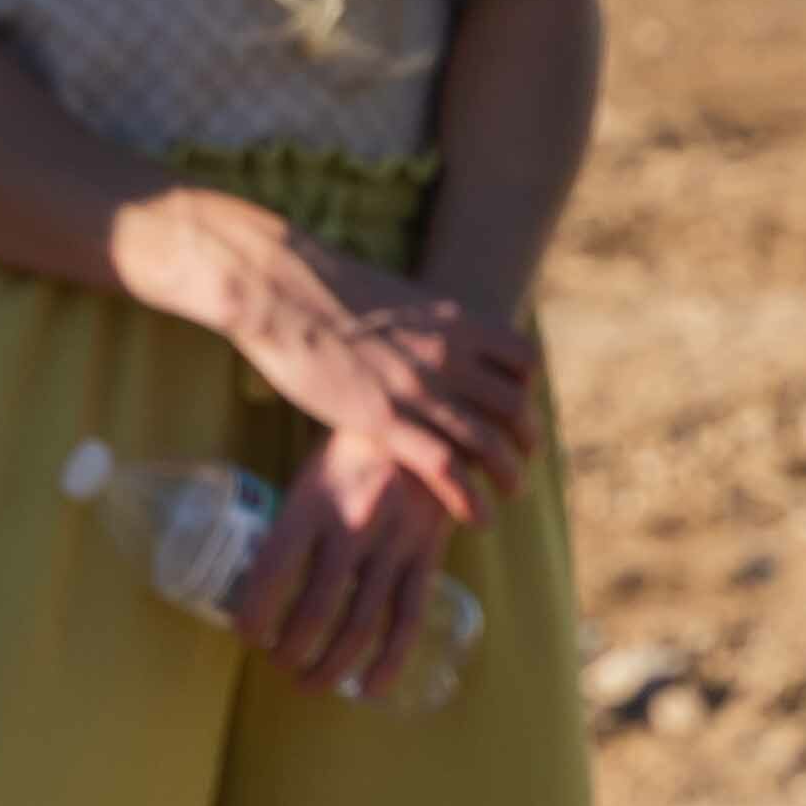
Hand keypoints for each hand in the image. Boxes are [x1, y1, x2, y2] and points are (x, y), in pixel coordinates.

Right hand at [143, 195, 545, 510]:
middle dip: (525, 438)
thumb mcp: (392, 299)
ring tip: (508, 493)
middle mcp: (447, 355)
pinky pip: (448, 469)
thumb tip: (418, 335)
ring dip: (508, 475)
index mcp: (453, 321)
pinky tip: (476, 517)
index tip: (514, 408)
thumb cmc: (320, 289)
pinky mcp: (384, 421)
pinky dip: (470, 498)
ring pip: (490, 443)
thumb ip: (418, 324)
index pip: (521, 360)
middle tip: (520, 458)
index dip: (526, 390)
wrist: (279, 288)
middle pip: (514, 406)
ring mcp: (418, 389)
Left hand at [244, 424, 480, 702]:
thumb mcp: (313, 473)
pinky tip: (367, 689)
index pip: (274, 569)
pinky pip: (407, 617)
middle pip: (315, 607)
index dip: (256, 613)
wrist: (426, 420)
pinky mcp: (427, 553)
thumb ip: (294, 525)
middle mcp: (353, 523)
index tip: (246, 635)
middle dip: (291, 649)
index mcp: (313, 499)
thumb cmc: (353, 452)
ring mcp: (394, 541)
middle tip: (279, 664)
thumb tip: (253, 584)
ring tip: (309, 683)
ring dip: (330, 664)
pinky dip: (388, 661)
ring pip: (359, 622)